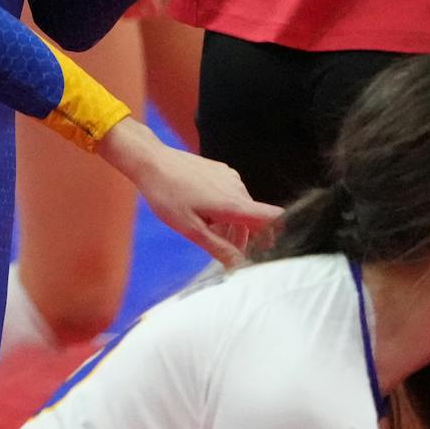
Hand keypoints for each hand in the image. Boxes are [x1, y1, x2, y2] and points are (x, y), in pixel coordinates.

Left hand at [99, 125, 281, 266]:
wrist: (151, 161)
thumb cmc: (167, 195)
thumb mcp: (190, 229)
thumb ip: (219, 248)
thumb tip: (240, 266)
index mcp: (234, 204)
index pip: (273, 217)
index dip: (278, 235)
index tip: (270, 251)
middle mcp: (237, 188)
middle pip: (254, 219)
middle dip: (245, 238)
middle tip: (226, 253)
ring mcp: (229, 177)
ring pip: (241, 208)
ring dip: (232, 224)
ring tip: (208, 232)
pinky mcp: (220, 170)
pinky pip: (231, 195)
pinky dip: (225, 209)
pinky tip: (204, 214)